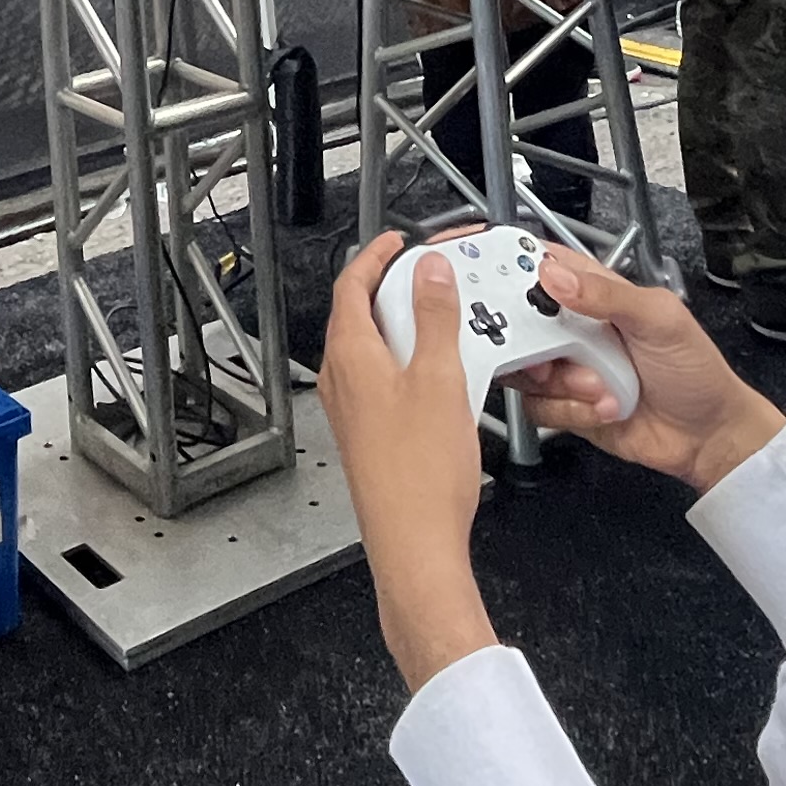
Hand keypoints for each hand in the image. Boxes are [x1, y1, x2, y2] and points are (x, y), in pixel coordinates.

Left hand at [318, 231, 498, 690]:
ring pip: (372, 348)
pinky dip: (407, 360)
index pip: (350, 284)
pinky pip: (382, 380)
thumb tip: (429, 271)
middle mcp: (341, 381)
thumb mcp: (441, 379)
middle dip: (392, 287)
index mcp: (350, 356)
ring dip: (403, 325)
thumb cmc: (420, 475)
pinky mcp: (368, 435)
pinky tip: (443, 373)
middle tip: (427, 273)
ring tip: (443, 319)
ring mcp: (352, 410)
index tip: (396, 240)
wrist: (414, 544)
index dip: (373, 255)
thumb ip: (434, 319)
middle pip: (359, 313)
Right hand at [506, 250, 785, 491]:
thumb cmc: (695, 370)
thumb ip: (606, 295)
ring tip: (599, 387)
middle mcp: (576, 329)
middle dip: (531, 342)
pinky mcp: (567, 406)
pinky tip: (605, 408)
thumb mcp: (659, 319)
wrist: (706, 436)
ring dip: (562, 382)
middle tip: (553, 353)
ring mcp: (570, 368)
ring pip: (525, 368)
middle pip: (519, 321)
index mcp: (597, 294)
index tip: (504, 285)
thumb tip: (555, 276)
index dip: (516, 270)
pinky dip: (569, 411)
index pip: (544, 266)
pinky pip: (539, 407)